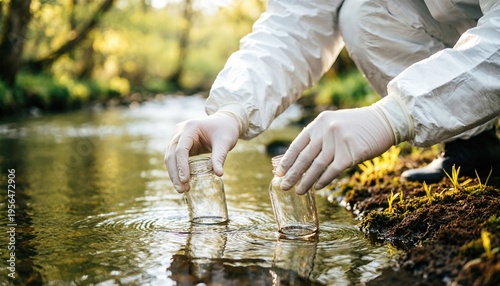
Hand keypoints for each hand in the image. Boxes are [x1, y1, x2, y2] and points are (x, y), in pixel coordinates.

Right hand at [165, 112, 239, 192]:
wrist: (225, 122)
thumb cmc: (226, 130)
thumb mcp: (224, 142)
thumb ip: (220, 157)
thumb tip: (219, 174)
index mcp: (190, 128)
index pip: (181, 149)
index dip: (181, 165)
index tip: (185, 180)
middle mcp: (180, 131)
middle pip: (171, 154)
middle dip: (174, 173)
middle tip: (181, 189)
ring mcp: (178, 137)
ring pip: (169, 157)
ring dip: (174, 174)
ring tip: (181, 189)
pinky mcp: (180, 144)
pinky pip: (175, 158)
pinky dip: (177, 170)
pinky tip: (182, 182)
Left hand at [275, 105, 394, 193]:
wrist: (385, 120)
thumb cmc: (358, 125)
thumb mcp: (334, 123)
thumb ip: (320, 136)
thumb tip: (303, 159)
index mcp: (319, 123)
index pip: (298, 144)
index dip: (288, 160)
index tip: (280, 172)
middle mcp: (326, 130)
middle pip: (304, 157)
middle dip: (292, 174)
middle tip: (283, 186)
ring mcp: (337, 141)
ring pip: (316, 166)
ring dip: (306, 181)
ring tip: (298, 191)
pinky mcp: (350, 153)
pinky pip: (332, 171)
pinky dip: (323, 180)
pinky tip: (317, 187)